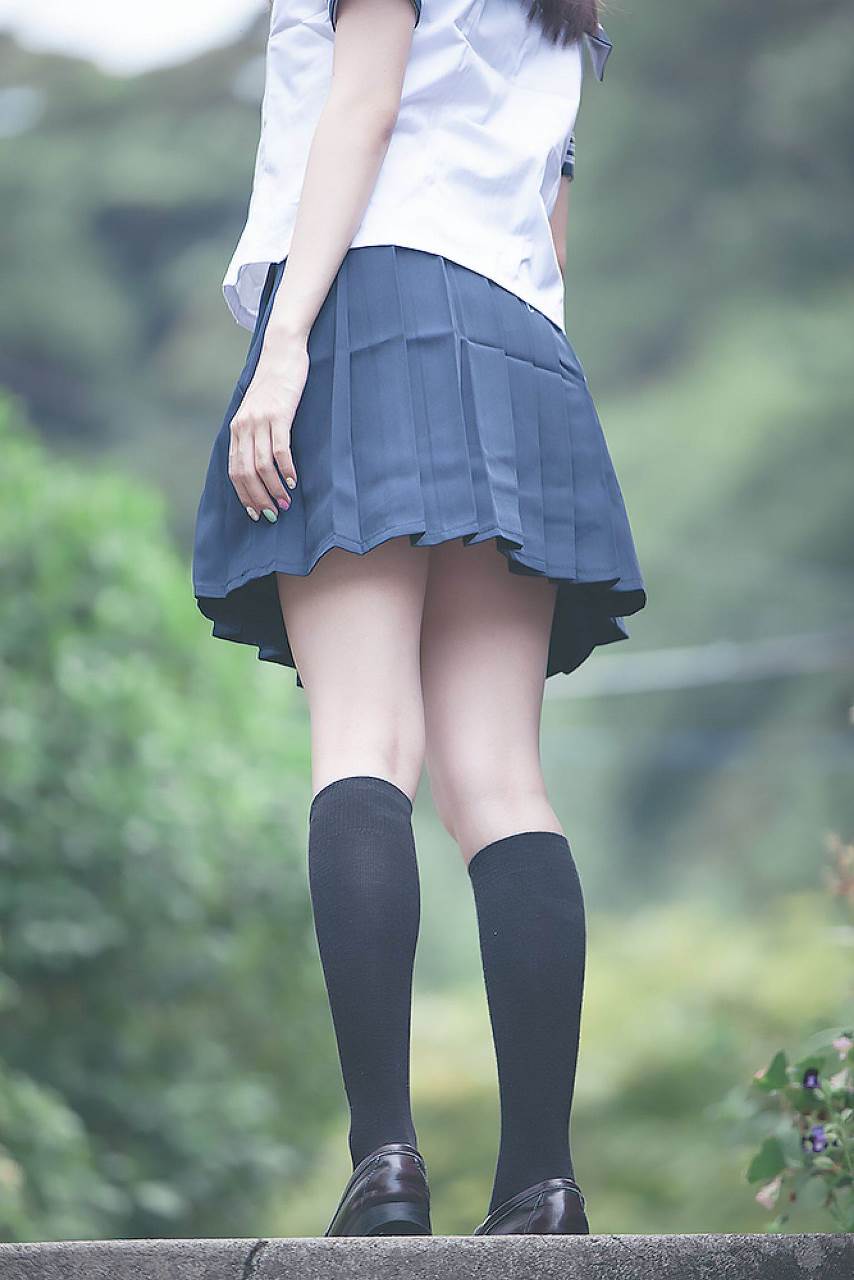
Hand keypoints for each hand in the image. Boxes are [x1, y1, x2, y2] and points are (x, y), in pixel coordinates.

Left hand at [228, 333, 308, 521]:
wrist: (281, 353)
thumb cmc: (274, 385)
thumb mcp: (257, 411)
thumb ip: (254, 434)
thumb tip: (258, 465)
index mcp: (236, 429)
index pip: (234, 471)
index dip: (244, 495)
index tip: (255, 513)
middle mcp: (244, 426)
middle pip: (245, 472)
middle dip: (258, 498)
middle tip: (272, 515)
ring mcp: (260, 420)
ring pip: (261, 465)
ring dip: (273, 489)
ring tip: (284, 504)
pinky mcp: (279, 414)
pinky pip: (280, 449)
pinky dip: (285, 469)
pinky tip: (292, 481)